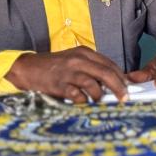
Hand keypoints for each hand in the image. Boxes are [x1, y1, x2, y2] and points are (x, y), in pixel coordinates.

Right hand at [7, 47, 128, 102]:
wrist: (27, 68)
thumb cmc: (54, 66)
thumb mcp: (75, 60)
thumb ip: (92, 67)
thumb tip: (112, 82)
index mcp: (85, 53)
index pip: (110, 64)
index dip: (121, 77)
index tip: (128, 87)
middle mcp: (78, 60)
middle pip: (106, 73)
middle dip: (118, 87)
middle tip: (124, 98)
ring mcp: (68, 72)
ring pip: (93, 84)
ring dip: (99, 95)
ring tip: (99, 100)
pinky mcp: (58, 84)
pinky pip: (76, 94)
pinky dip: (83, 100)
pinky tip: (83, 102)